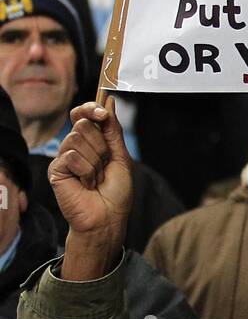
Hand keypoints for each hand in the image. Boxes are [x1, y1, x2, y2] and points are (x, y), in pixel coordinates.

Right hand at [49, 100, 132, 278]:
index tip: (103, 113)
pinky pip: (72, 156)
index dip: (90, 108)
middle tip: (104, 166)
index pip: (82, 113)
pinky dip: (86, 171)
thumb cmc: (115, 192)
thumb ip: (113, 129)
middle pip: (83, 124)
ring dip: (95, 161)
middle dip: (101, 145)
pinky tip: (86, 185)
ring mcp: (64, 157)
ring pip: (78, 139)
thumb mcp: (120, 156)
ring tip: (95, 178)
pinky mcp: (56, 169)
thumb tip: (109, 101)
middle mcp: (74, 145)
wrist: (107, 217)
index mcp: (90, 140)